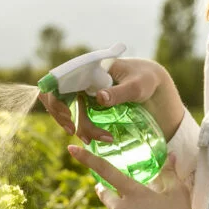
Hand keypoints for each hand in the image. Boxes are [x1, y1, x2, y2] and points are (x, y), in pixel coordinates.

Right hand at [41, 59, 185, 141]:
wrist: (151, 84)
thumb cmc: (145, 79)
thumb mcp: (136, 86)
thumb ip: (118, 92)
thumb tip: (99, 97)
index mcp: (88, 68)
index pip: (59, 81)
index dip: (56, 98)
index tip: (67, 115)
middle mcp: (81, 79)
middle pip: (57, 98)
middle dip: (61, 116)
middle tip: (73, 131)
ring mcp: (82, 91)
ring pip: (65, 110)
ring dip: (73, 125)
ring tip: (90, 140)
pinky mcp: (87, 103)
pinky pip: (75, 116)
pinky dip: (80, 128)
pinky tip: (90, 139)